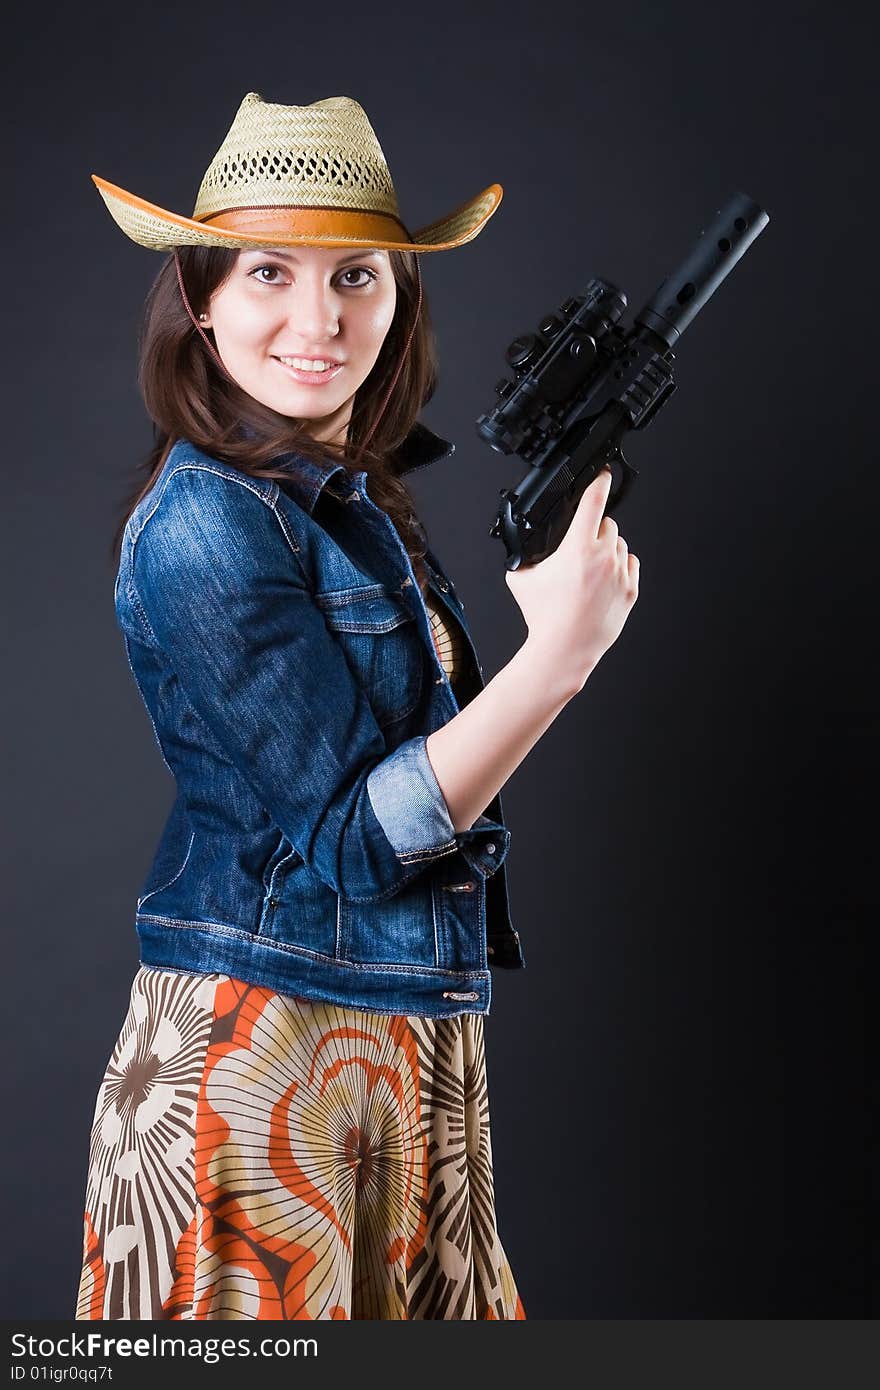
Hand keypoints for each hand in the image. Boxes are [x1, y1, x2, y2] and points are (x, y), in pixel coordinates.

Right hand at [504, 467, 639, 689]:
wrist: (564, 648)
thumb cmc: (544, 616)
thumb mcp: (521, 579)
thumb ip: (524, 557)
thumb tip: (518, 550)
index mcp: (578, 548)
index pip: (594, 501)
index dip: (599, 481)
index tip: (603, 472)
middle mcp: (603, 557)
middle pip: (608, 524)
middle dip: (594, 531)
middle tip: (579, 550)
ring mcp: (620, 574)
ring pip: (620, 545)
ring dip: (607, 549)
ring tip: (589, 571)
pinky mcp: (630, 591)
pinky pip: (629, 565)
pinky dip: (619, 567)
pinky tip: (603, 581)